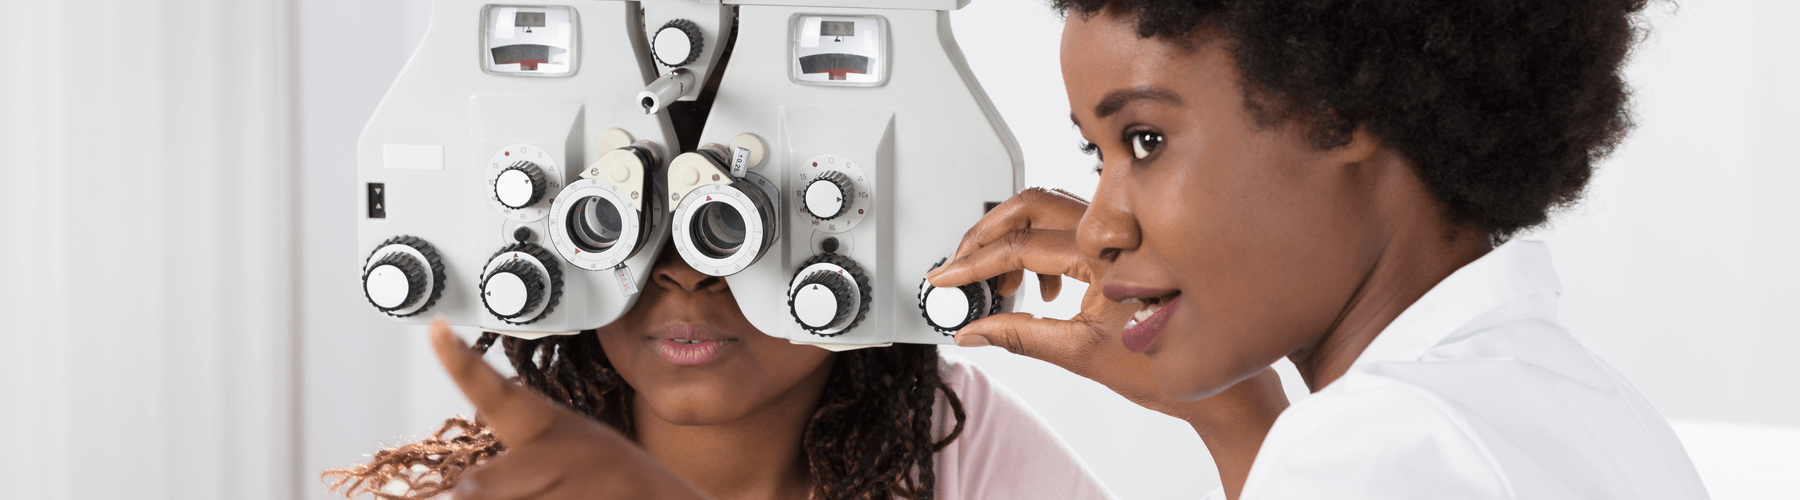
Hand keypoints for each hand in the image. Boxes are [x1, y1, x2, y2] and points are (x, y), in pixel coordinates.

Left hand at [429, 320, 713, 499]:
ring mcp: (571, 485)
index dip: (461, 362)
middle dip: (479, 496)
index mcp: (545, 425)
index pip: (493, 389)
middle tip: (535, 488)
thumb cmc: (603, 482)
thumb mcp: (565, 457)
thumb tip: (464, 491)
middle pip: (475, 486)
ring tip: (562, 496)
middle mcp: (554, 452)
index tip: (438, 328)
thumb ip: (512, 468)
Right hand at [928, 188, 1286, 498]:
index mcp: (1103, 258)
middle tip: (958, 264)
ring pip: (1049, 211)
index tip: (945, 278)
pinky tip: (1039, 286)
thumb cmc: (1165, 367)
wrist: (1217, 385)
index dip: (973, 264)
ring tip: (994, 281)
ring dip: (1011, 238)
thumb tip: (973, 331)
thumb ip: (1019, 335)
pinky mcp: (1124, 245)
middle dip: (984, 233)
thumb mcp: (1080, 355)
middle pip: (1029, 206)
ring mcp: (1121, 236)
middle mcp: (1114, 235)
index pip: (1019, 247)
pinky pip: (1071, 227)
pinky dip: (1039, 248)